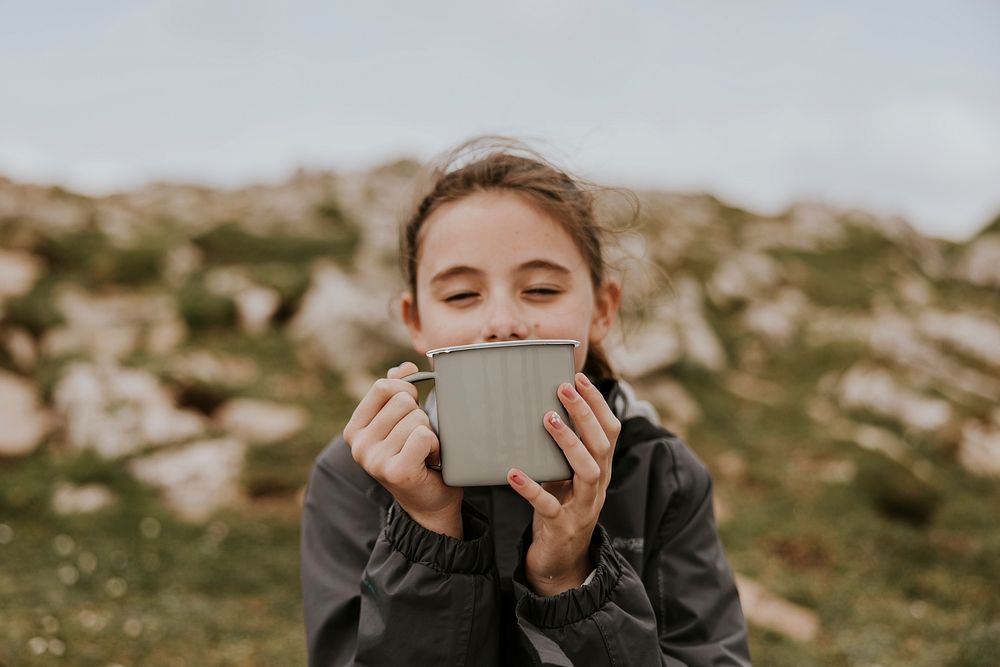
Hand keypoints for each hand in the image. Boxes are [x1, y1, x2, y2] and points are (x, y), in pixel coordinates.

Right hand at [343, 361, 463, 537]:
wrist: (429, 503)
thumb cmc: (416, 457)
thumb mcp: (401, 422)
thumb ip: (398, 392)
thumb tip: (404, 367)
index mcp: (355, 430)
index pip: (382, 387)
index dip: (406, 391)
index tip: (412, 411)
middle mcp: (359, 445)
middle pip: (402, 400)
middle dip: (420, 416)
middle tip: (419, 440)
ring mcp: (374, 459)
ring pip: (416, 417)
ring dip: (429, 433)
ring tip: (424, 452)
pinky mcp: (395, 470)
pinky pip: (423, 435)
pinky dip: (435, 445)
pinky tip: (430, 460)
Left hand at [507, 372, 620, 595]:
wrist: (560, 563)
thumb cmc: (559, 510)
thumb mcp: (564, 477)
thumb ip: (560, 450)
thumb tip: (541, 408)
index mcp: (600, 469)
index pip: (610, 430)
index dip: (598, 403)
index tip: (579, 377)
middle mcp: (598, 486)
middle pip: (601, 445)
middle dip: (584, 413)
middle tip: (563, 388)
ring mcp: (583, 508)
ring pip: (588, 471)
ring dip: (569, 442)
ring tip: (546, 420)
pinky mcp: (562, 527)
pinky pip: (549, 505)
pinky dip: (532, 488)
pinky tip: (513, 473)